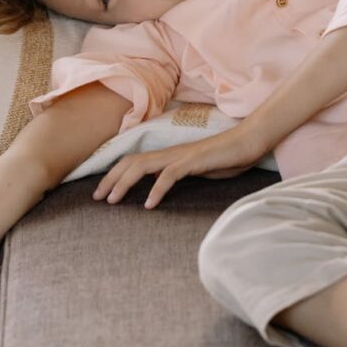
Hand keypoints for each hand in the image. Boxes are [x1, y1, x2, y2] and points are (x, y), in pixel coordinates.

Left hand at [92, 126, 263, 208]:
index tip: (103, 193)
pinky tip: (150, 204)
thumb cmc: (226, 157)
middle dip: (110, 179)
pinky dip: (157, 189)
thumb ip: (178, 176)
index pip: (132, 161)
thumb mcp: (196, 171)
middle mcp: (169, 153)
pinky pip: (169, 175)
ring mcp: (180, 156)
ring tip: (113, 201)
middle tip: (97, 198)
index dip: (114, 175)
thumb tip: (162, 186)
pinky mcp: (193, 161)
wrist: (250, 142)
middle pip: (129, 162)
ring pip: (142, 166)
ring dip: (124, 183)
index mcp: (167, 156)